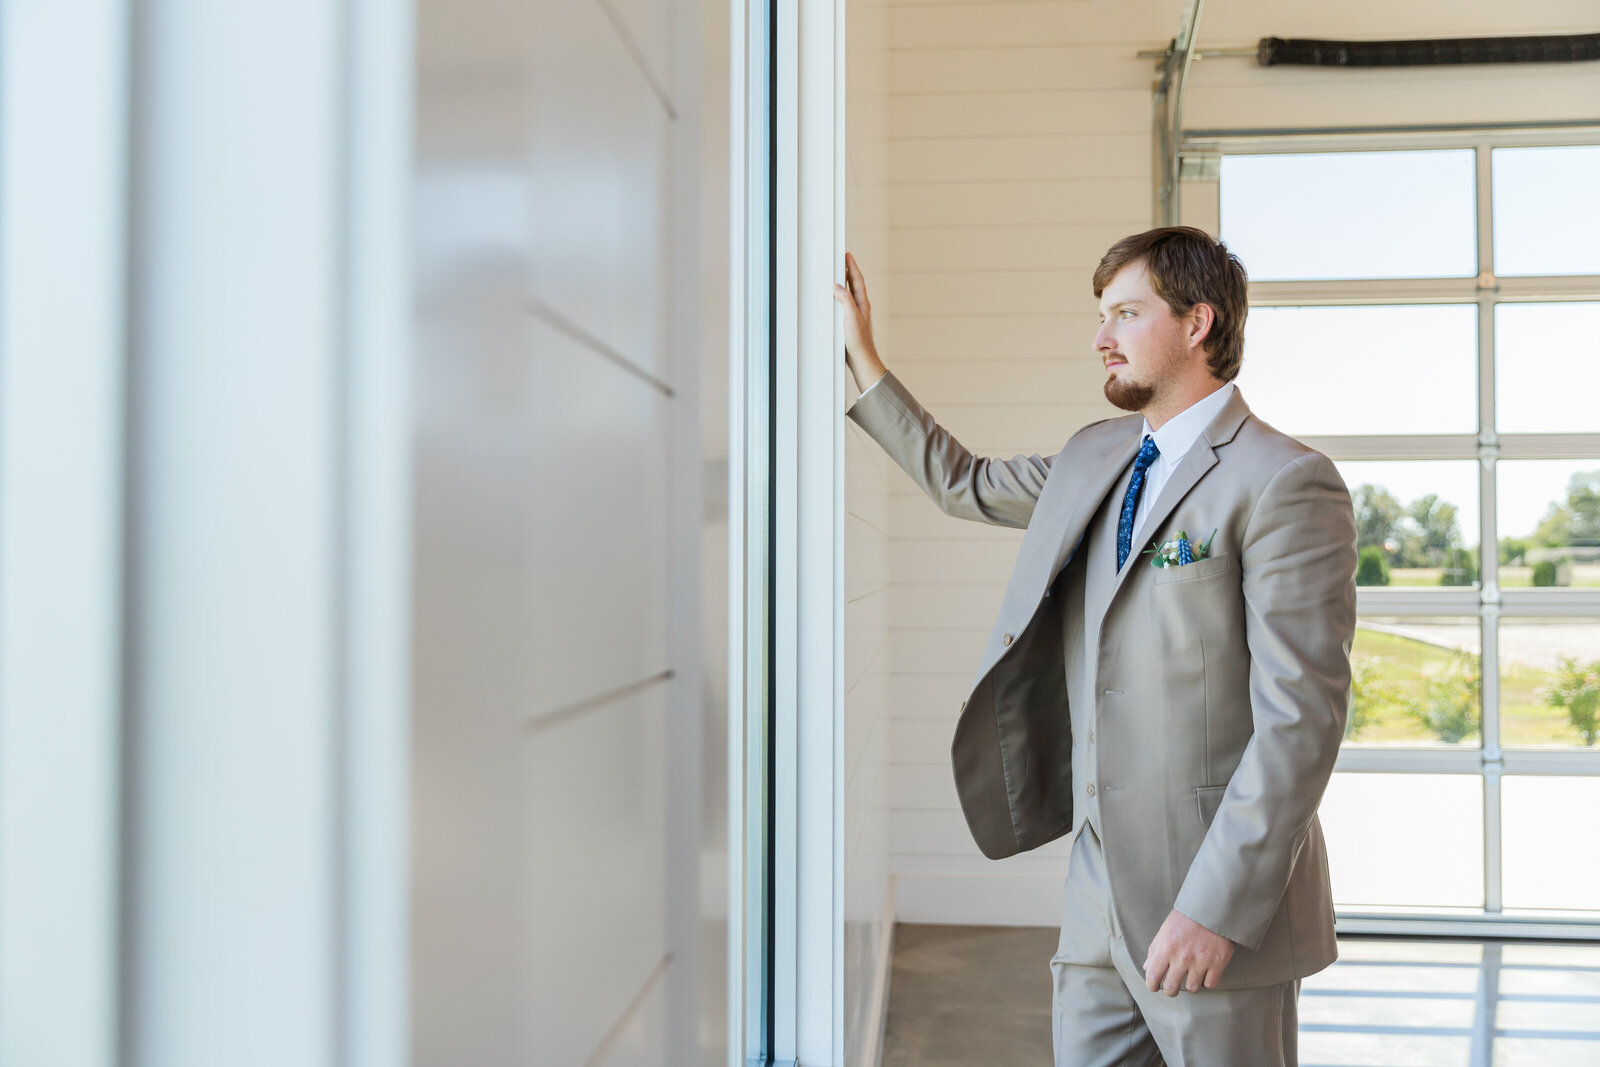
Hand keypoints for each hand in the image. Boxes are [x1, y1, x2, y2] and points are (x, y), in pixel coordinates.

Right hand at [832, 251, 885, 391]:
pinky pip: (845, 305)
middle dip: (848, 272)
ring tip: (839, 275)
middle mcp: (861, 307)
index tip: (847, 255)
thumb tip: (838, 286)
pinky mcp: (851, 323)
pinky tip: (835, 301)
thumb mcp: (851, 317)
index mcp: (862, 303)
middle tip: (843, 261)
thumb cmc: (859, 341)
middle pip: (854, 284)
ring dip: (845, 284)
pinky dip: (840, 298)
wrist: (862, 359)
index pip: (857, 280)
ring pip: (850, 294)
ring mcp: (856, 315)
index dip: (852, 267)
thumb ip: (845, 300)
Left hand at [1142, 908, 1234, 996]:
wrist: (1212, 907)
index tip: (1153, 986)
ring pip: (1192, 988)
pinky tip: (1204, 974)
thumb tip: (1147, 967)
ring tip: (1189, 978)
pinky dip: (1206, 981)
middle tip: (1171, 988)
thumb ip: (1155, 949)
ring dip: (1189, 985)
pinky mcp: (1217, 963)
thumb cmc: (1187, 917)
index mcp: (1166, 948)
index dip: (1151, 985)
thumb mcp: (1165, 929)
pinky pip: (1210, 984)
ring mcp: (1201, 962)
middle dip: (1170, 990)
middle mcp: (1182, 958)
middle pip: (1172, 987)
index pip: (1153, 976)